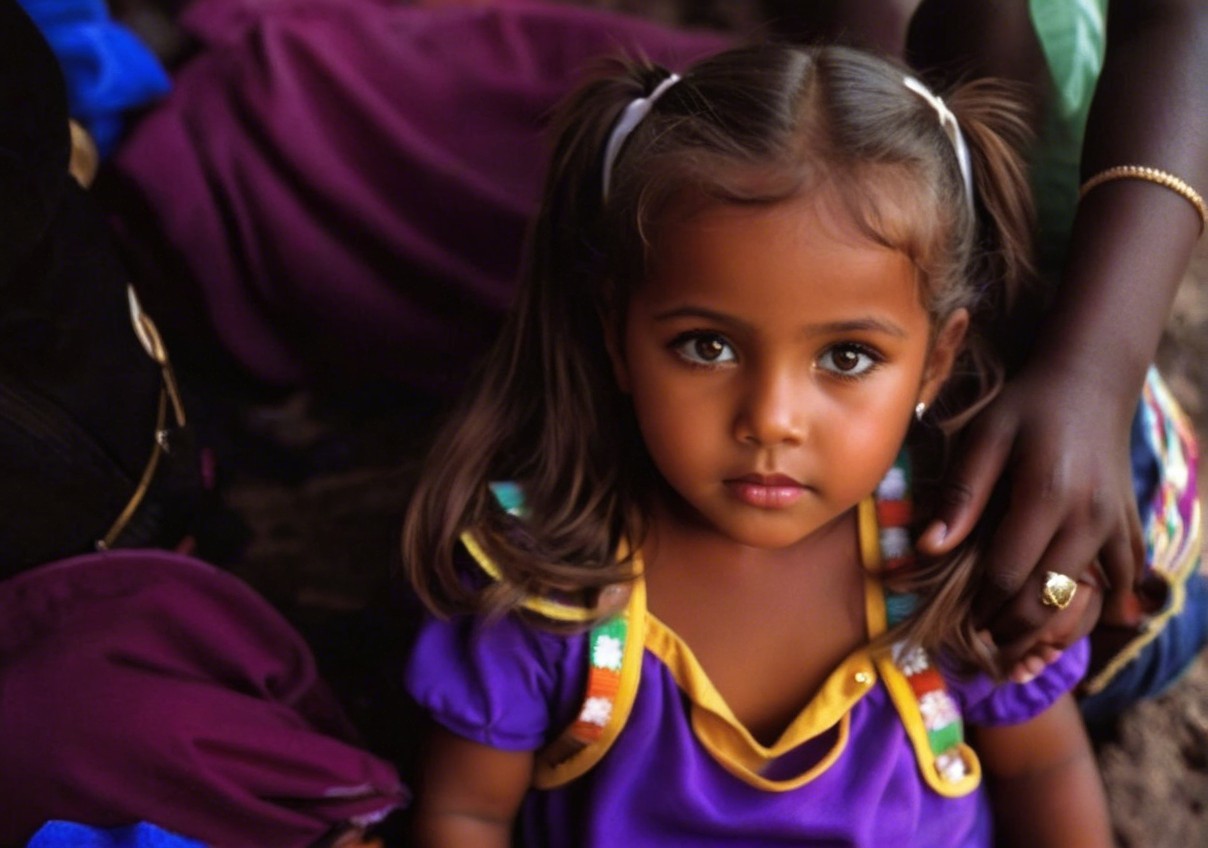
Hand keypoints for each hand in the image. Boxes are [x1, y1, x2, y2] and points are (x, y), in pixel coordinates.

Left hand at [917, 361, 1144, 667]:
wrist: (1089, 382)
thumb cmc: (1025, 406)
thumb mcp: (983, 437)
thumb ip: (960, 494)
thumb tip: (928, 547)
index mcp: (1046, 495)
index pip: (1008, 573)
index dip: (981, 605)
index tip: (959, 618)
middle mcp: (1088, 517)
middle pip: (1048, 598)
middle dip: (1011, 627)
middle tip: (982, 640)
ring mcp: (1115, 524)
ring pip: (1085, 599)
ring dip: (1049, 625)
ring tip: (1012, 636)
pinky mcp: (1129, 525)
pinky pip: (1123, 582)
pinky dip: (1100, 606)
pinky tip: (1068, 617)